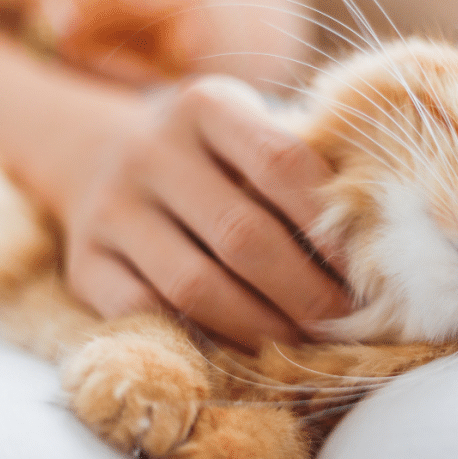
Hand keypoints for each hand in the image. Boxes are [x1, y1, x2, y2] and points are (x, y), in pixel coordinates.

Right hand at [59, 75, 349, 346]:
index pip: (281, 161)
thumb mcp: (248, 136)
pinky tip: (244, 352)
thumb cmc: (212, 158)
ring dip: (261, 327)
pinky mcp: (83, 264)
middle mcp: (149, 150)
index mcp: (205, 106)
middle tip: (346, 324)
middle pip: (242, 234)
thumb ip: (300, 174)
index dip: (329, 225)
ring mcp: (110, 209)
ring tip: (304, 345)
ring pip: (194, 285)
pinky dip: (201, 340)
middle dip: (305, 291)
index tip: (367, 270)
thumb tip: (374, 249)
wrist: (97, 154)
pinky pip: (147, 314)